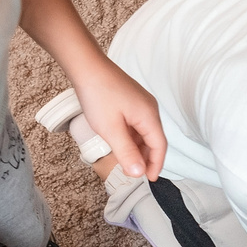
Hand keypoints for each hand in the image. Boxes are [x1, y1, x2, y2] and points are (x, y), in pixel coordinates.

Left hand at [70, 60, 167, 179]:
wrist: (86, 66)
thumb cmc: (98, 94)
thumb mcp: (111, 129)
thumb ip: (127, 153)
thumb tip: (139, 173)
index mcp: (149, 116)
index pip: (159, 146)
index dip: (156, 165)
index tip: (148, 180)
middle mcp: (149, 109)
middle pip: (154, 139)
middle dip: (146, 158)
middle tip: (134, 173)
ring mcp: (140, 103)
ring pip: (144, 132)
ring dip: (137, 148)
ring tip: (125, 160)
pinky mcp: (131, 100)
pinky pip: (136, 123)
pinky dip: (131, 136)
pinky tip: (119, 142)